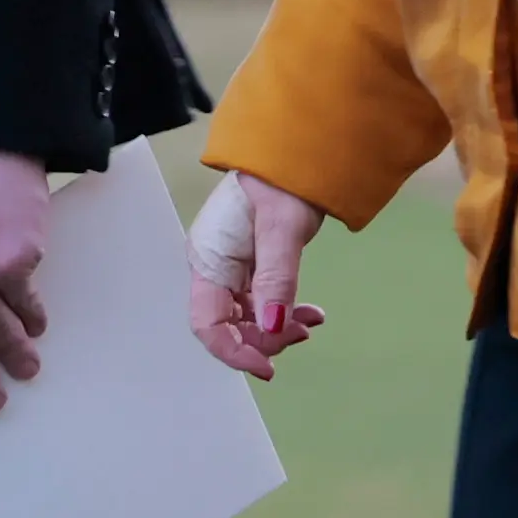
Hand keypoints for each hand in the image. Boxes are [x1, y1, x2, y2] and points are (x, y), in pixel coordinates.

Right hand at [187, 168, 330, 379]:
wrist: (294, 150)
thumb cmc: (281, 181)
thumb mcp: (282, 231)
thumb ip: (276, 280)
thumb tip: (271, 327)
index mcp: (209, 260)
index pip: (207, 324)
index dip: (233, 351)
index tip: (267, 367)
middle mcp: (214, 266)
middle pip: (228, 324)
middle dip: (263, 338)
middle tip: (301, 333)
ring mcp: (230, 265)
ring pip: (246, 315)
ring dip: (276, 326)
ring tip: (310, 322)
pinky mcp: (248, 262)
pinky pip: (260, 300)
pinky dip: (282, 311)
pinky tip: (309, 313)